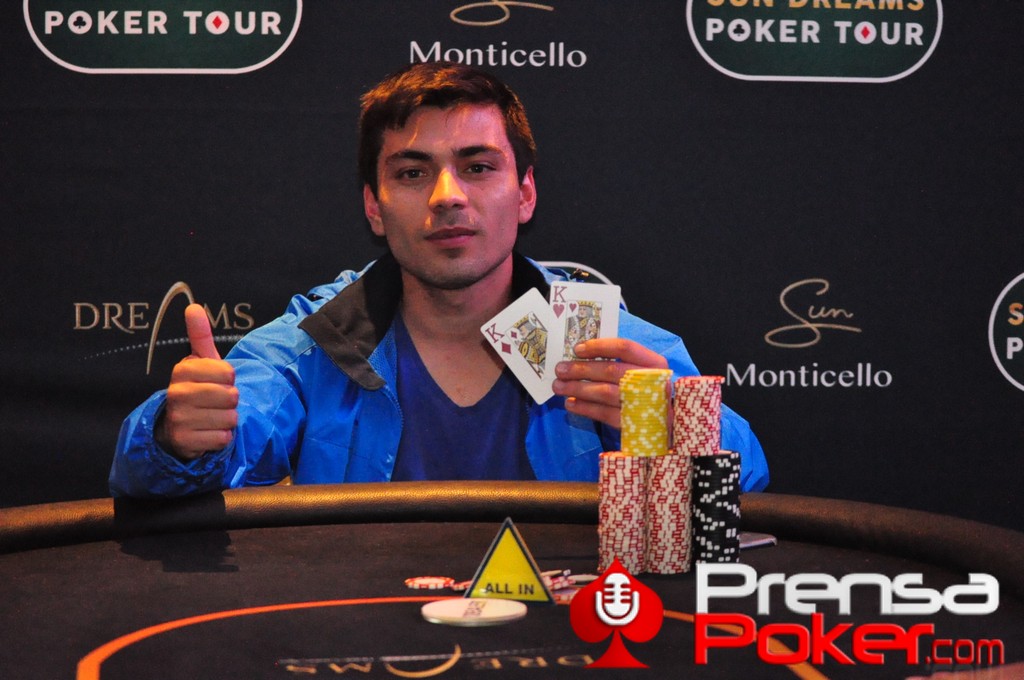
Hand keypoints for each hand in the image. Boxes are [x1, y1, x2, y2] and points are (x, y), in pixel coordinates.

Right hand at [155, 304, 237, 460]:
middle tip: (217, 403)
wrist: (178, 427)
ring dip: (228, 420)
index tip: (218, 382)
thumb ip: (200, 336)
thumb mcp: (200, 363)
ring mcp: (179, 418)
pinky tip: (210, 433)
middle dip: (231, 401)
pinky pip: (222, 438)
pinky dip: (222, 438)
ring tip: (213, 417)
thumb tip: (193, 307)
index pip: (228, 372)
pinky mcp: (184, 441)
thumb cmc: (198, 390)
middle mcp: (177, 393)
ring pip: (229, 418)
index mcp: (183, 370)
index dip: (230, 379)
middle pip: (230, 396)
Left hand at [552, 338, 668, 429]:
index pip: (625, 347)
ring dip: (577, 388)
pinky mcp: (633, 425)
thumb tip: (582, 354)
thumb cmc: (650, 390)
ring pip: (604, 392)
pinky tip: (570, 403)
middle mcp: (652, 382)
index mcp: (655, 363)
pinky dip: (584, 408)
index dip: (598, 346)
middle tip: (560, 369)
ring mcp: (643, 404)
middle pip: (611, 370)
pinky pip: (604, 414)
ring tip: (559, 386)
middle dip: (581, 369)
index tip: (577, 349)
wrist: (670, 424)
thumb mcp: (644, 370)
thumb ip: (621, 360)